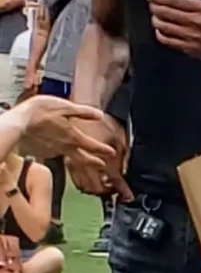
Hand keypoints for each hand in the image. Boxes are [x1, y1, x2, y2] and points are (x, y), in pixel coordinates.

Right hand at [15, 96, 129, 198]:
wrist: (17, 123)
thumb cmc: (39, 112)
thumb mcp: (65, 107)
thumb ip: (83, 112)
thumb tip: (99, 115)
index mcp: (73, 137)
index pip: (93, 146)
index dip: (103, 150)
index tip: (111, 153)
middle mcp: (64, 147)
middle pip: (82, 159)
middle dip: (93, 162)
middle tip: (101, 165)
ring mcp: (51, 151)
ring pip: (67, 156)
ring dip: (75, 156)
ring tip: (78, 155)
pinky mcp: (40, 151)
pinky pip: (53, 152)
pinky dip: (57, 151)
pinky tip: (55, 146)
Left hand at [145, 0, 200, 66]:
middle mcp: (197, 21)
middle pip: (164, 11)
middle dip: (154, 6)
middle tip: (152, 4)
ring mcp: (192, 35)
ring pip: (163, 24)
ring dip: (156, 19)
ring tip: (157, 17)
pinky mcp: (189, 48)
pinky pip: (166, 39)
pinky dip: (160, 33)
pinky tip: (162, 30)